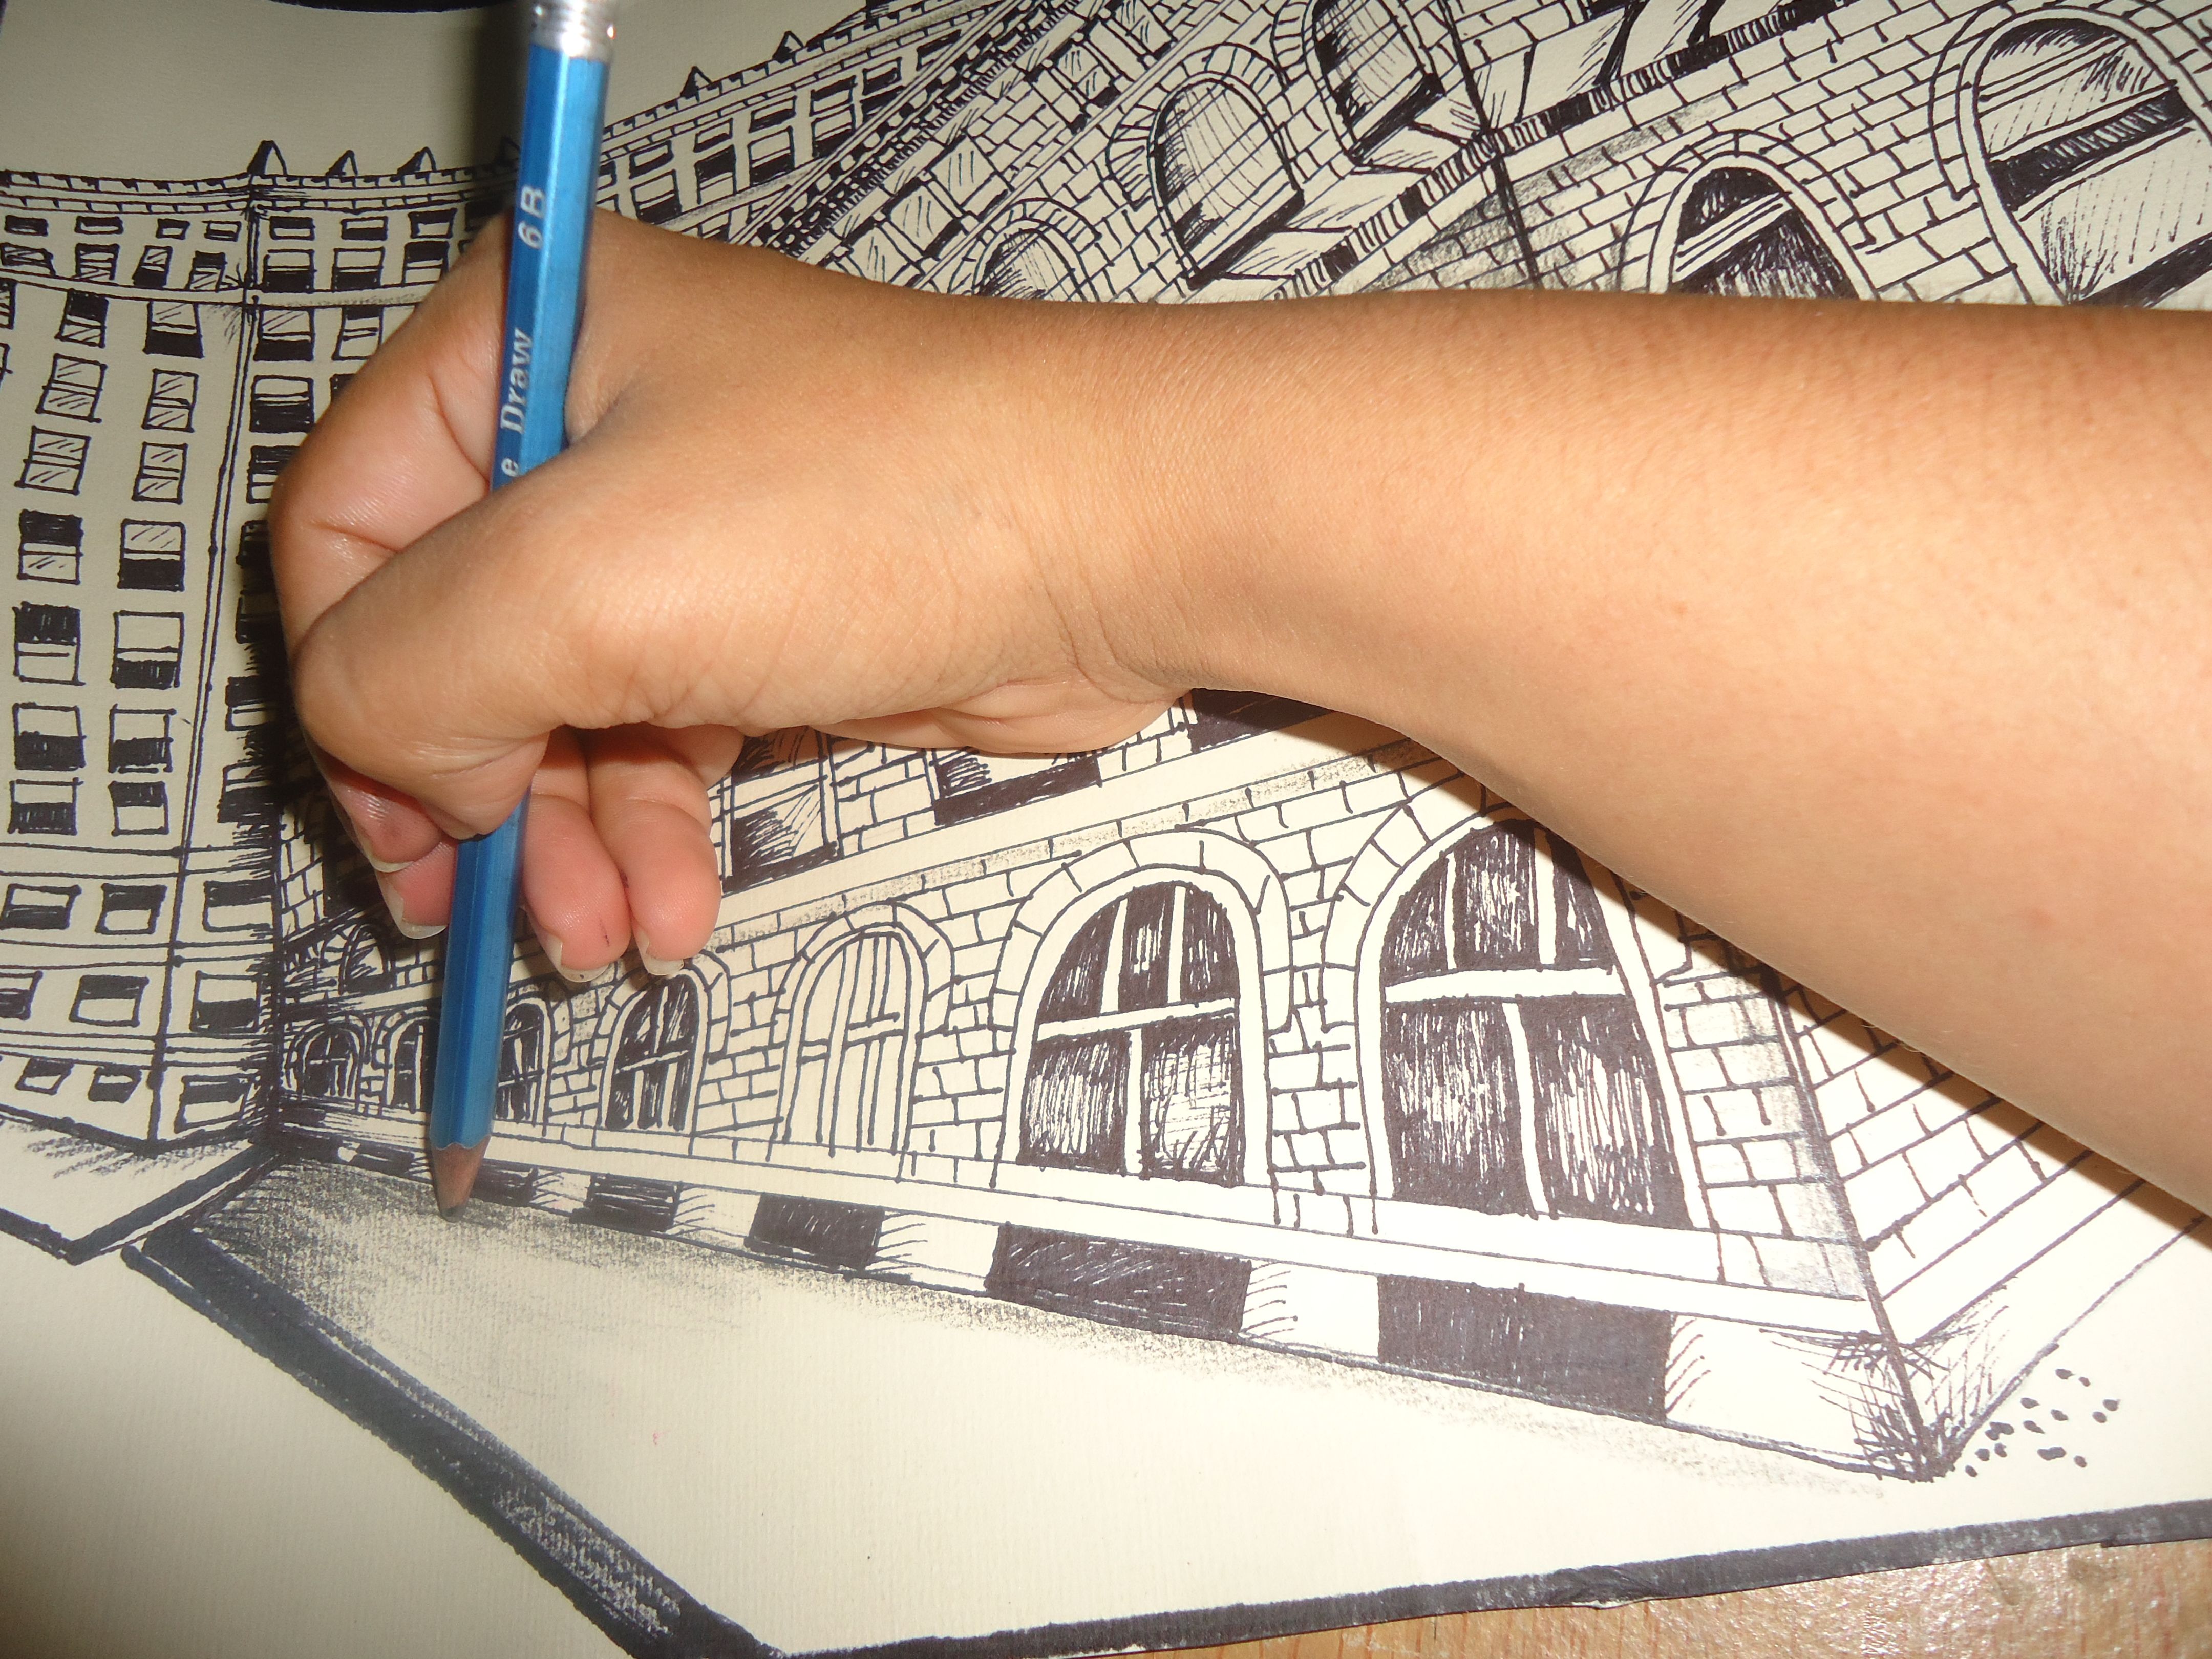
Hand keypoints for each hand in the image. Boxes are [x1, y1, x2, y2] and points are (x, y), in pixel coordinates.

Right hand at [273, 213, 1198, 976]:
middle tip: (467, 910)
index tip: (403, 812)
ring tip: (602, 939)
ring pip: (561, 712)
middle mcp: (595, 427)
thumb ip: (409, 668)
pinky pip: (662, 740)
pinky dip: (654, 832)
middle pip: (451, 639)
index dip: (356, 686)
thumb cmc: (881, 505)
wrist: (1115, 543)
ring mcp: (689, 532)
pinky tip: (676, 910)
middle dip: (468, 791)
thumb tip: (389, 752)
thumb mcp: (577, 580)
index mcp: (522, 341)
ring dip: (568, 842)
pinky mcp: (768, 621)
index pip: (345, 526)